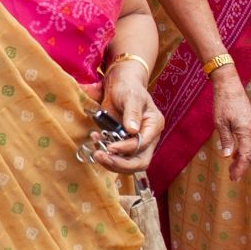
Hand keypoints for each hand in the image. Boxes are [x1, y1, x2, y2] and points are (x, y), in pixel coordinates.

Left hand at [96, 60, 163, 174]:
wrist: (120, 85)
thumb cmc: (128, 87)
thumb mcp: (131, 96)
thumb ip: (133, 112)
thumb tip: (133, 130)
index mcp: (154, 125)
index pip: (143, 145)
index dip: (127, 148)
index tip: (111, 147)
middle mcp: (148, 138)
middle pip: (139, 162)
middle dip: (120, 164)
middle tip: (101, 156)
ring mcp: (136, 143)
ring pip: (128, 163)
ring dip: (111, 162)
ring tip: (97, 152)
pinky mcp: (124, 144)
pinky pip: (117, 157)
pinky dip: (106, 154)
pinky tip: (96, 140)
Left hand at [209, 69, 250, 179]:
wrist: (229, 84)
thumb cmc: (223, 102)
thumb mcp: (220, 123)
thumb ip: (225, 140)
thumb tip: (227, 157)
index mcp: (246, 131)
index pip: (245, 156)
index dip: (240, 169)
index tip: (233, 178)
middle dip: (242, 166)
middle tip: (232, 176)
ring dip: (243, 159)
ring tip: (232, 168)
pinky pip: (250, 141)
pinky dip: (244, 150)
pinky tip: (235, 154)